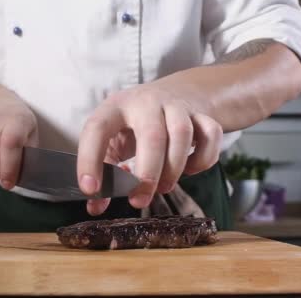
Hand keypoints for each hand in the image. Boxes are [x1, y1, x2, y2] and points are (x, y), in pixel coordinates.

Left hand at [77, 78, 222, 214]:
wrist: (176, 92)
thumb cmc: (136, 124)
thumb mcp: (113, 141)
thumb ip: (104, 173)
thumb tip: (96, 207)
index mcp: (115, 108)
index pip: (97, 129)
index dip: (90, 160)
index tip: (90, 189)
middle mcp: (145, 103)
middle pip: (152, 135)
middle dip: (147, 174)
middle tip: (138, 200)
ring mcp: (176, 106)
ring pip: (182, 134)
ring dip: (174, 168)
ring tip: (164, 187)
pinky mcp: (202, 114)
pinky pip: (211, 135)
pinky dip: (202, 159)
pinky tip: (188, 169)